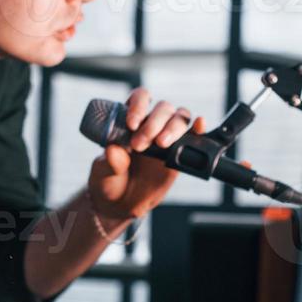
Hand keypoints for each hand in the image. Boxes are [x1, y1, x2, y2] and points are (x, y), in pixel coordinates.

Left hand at [87, 88, 200, 221]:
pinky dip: (199, 128)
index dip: (138, 106)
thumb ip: (109, 162)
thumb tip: (113, 150)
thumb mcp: (103, 172)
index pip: (140, 98)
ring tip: (161, 145)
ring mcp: (167, 136)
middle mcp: (151, 123)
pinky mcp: (181, 152)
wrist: (122, 203)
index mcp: (130, 120)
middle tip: (139, 145)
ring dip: (172, 127)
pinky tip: (199, 125)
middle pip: (163, 108)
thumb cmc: (109, 181)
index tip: (131, 124)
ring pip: (179, 117)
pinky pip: (194, 135)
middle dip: (153, 123)